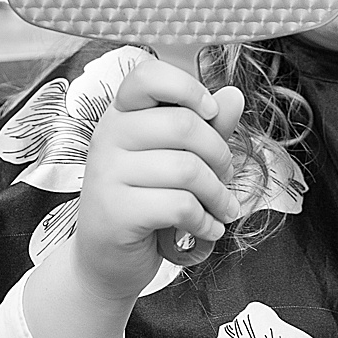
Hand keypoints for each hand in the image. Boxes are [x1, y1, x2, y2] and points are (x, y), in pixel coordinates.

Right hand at [72, 55, 244, 306]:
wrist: (105, 261)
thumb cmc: (143, 205)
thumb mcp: (174, 161)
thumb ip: (204, 128)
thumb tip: (233, 96)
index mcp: (121, 116)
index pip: (147, 76)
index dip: (186, 88)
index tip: (208, 113)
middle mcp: (108, 138)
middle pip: (183, 125)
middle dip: (219, 155)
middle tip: (224, 178)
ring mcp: (107, 175)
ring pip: (187, 169)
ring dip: (218, 194)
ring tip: (223, 209)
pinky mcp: (116, 212)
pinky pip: (179, 205)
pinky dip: (205, 221)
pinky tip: (208, 230)